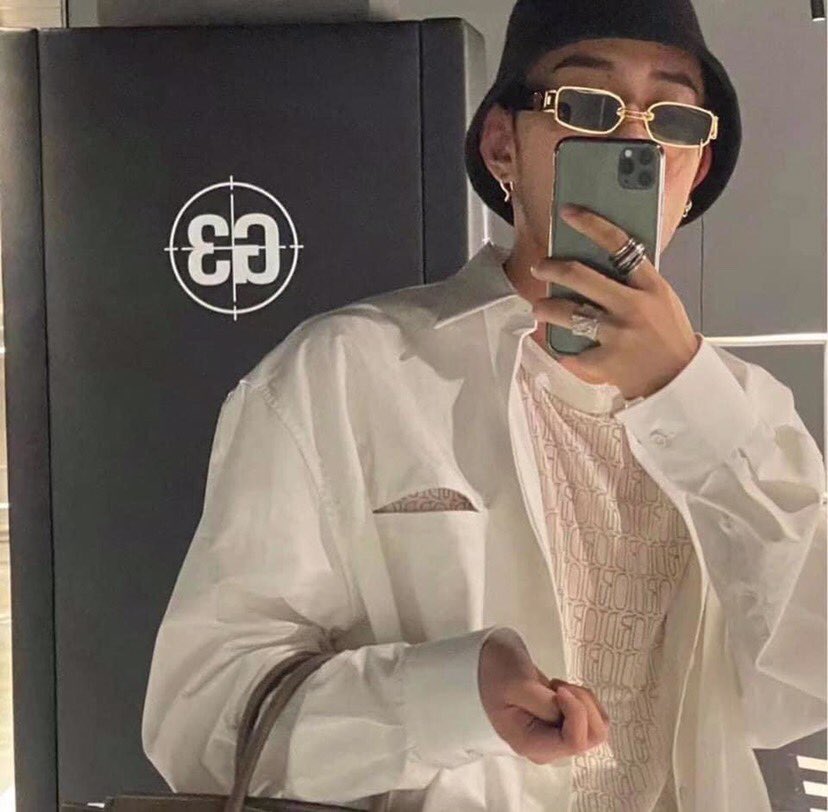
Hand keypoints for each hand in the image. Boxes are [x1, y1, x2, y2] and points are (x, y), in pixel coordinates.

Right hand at [478, 628, 609, 764]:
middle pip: (591, 738)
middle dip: (584, 706)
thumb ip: (544, 703)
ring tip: (560, 687)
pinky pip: (593, 718)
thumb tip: (568, 714)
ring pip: (597, 728)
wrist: (490, 664)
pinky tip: (563, 690)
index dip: (577, 713)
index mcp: (532, 744)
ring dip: (585, 701)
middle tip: (559, 687)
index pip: (574, 742)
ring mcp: (557, 738)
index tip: (559, 689)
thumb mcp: (516, 684)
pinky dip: (585, 699)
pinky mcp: (564, 726)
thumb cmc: (498, 673)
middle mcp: (548, 748)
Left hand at [530, 203, 701, 400]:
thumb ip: (635, 282)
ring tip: (539, 308)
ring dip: (545, 308)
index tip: (568, 213)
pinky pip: (572, 349)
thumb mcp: (661, 300)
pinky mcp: (603, 360)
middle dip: (551, 268)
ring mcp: (616, 334)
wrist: (676, 380)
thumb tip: (600, 260)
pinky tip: (561, 345)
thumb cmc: (667, 336)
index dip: (591, 224)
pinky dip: (564, 348)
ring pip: (566, 312)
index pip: (619, 244)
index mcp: (650, 286)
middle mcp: (632, 306)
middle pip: (580, 276)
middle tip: (540, 267)